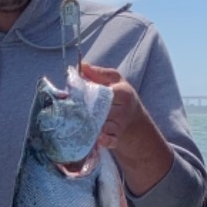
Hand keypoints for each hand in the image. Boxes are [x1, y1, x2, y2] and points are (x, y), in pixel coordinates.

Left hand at [79, 61, 171, 194]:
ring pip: (102, 125)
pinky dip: (104, 141)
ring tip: (79, 121)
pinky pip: (110, 141)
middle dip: (87, 110)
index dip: (90, 93)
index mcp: (123, 93)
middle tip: (73, 108)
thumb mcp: (114, 80)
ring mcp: (120, 125)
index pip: (107, 93)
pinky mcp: (117, 137)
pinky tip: (97, 139)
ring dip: (90, 125)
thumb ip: (98, 73)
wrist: (133, 117)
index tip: (77, 93)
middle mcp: (123, 110)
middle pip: (102, 110)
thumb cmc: (120, 95)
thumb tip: (81, 65)